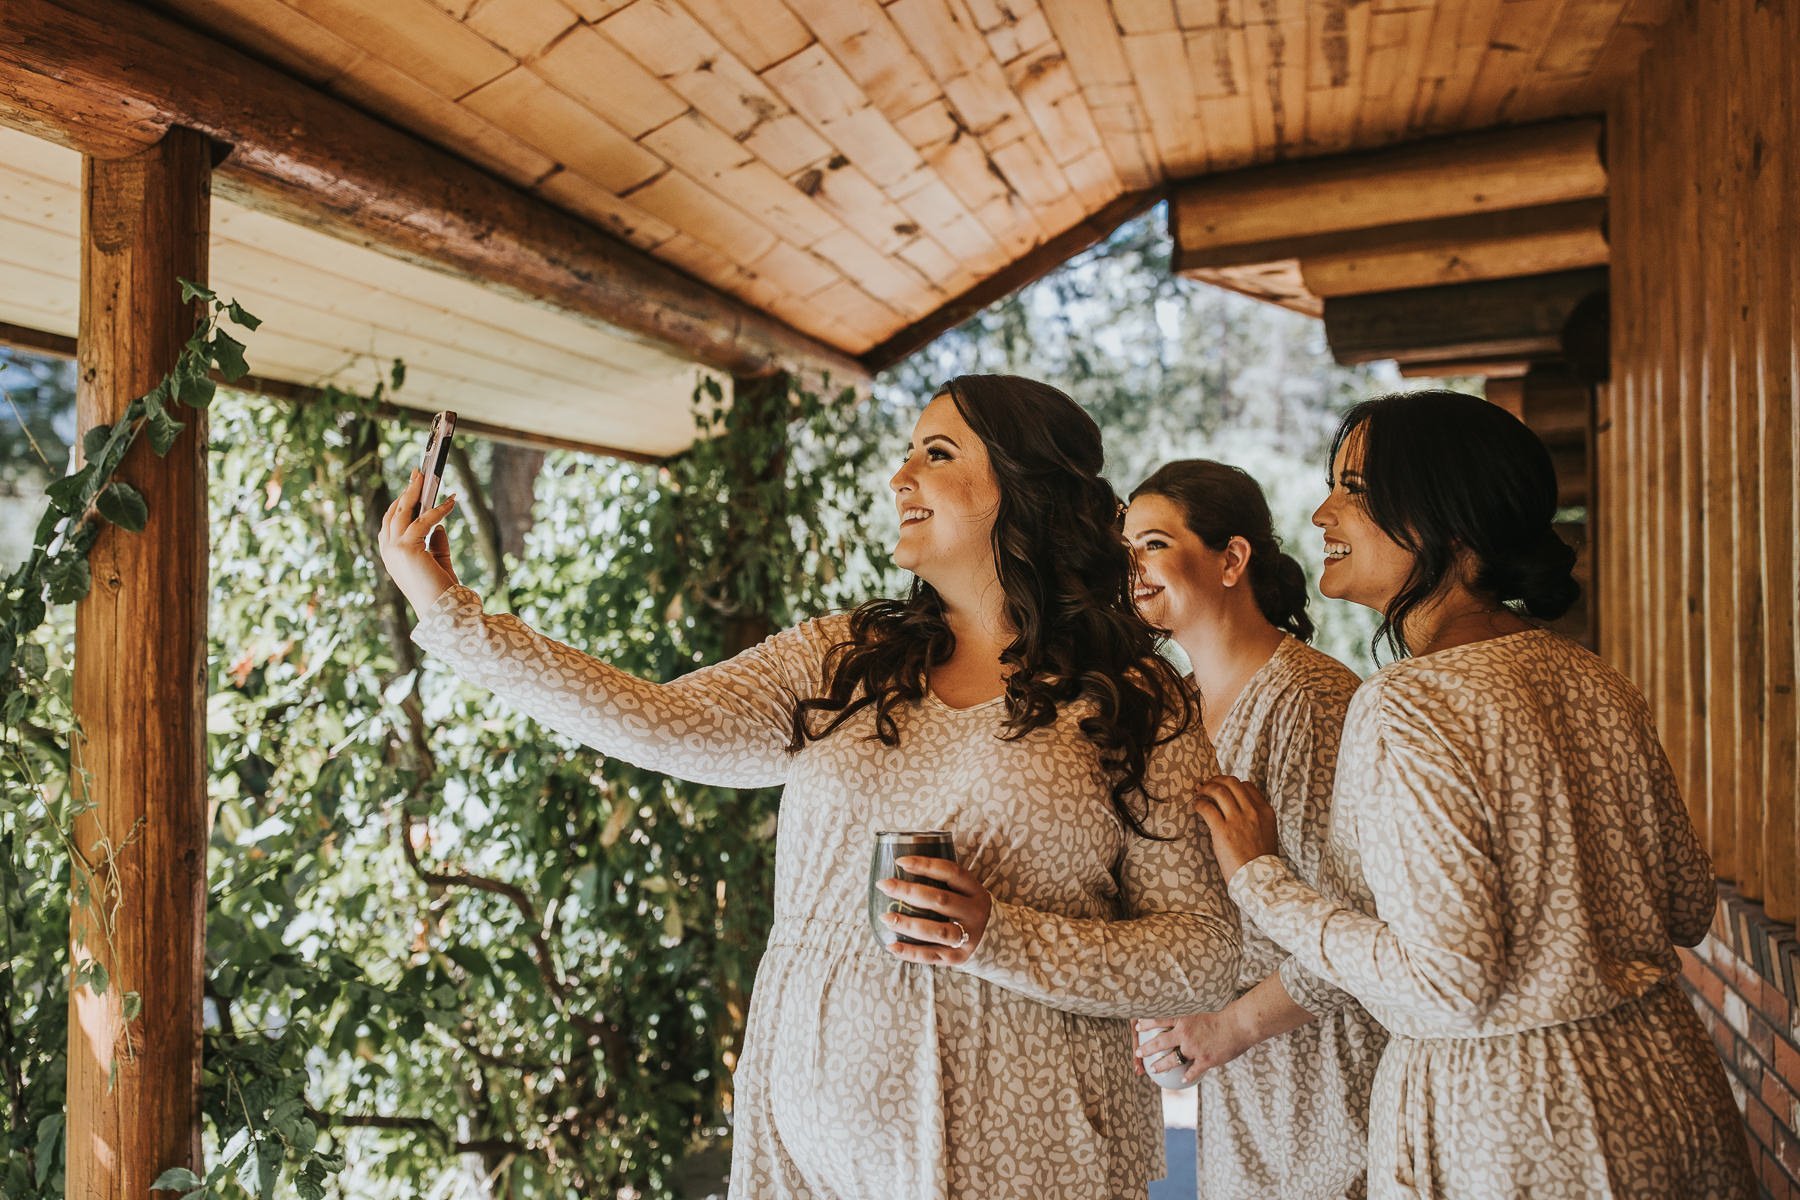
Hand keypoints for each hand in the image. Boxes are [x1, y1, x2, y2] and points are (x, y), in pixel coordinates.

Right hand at [379, 469, 459, 612]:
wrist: (443, 610)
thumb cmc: (440, 589)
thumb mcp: (437, 561)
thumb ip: (435, 543)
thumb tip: (438, 524)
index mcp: (392, 555)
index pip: (391, 523)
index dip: (400, 503)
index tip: (412, 486)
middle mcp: (388, 552)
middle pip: (393, 513)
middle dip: (406, 491)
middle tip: (417, 473)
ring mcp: (393, 550)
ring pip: (402, 512)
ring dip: (415, 492)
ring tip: (427, 476)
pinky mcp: (405, 549)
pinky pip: (423, 521)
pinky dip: (438, 509)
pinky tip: (451, 501)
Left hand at [876, 857, 992, 966]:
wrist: (997, 940)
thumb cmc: (968, 908)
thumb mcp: (967, 891)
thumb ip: (944, 882)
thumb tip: (902, 866)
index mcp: (975, 891)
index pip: (951, 872)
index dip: (926, 865)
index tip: (900, 861)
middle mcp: (974, 913)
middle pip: (940, 900)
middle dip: (909, 891)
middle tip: (884, 885)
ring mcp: (968, 937)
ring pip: (936, 930)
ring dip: (908, 924)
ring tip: (885, 917)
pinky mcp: (957, 958)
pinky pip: (931, 955)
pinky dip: (909, 952)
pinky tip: (891, 945)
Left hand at [1133, 1011, 1249, 1086]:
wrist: (1240, 1023)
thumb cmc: (1225, 1012)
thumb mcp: (1204, 1006)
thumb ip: (1192, 1012)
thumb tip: (1186, 1010)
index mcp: (1184, 1018)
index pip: (1159, 1020)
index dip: (1146, 1024)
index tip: (1137, 1026)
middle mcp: (1185, 1034)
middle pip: (1160, 1042)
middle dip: (1146, 1048)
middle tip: (1137, 1053)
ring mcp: (1195, 1048)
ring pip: (1172, 1060)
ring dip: (1161, 1065)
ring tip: (1153, 1069)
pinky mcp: (1205, 1060)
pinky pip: (1193, 1071)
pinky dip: (1187, 1076)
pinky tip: (1183, 1080)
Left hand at [1195, 775, 1278, 881]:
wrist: (1260, 880)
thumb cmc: (1261, 861)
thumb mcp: (1267, 833)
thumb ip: (1255, 818)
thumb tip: (1237, 809)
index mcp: (1266, 812)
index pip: (1247, 786)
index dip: (1232, 784)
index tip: (1222, 787)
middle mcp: (1253, 812)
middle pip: (1232, 783)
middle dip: (1216, 780)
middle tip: (1207, 784)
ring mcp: (1238, 820)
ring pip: (1219, 790)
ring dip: (1206, 789)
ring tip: (1199, 793)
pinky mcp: (1223, 830)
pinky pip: (1207, 808)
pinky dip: (1199, 803)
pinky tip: (1196, 806)